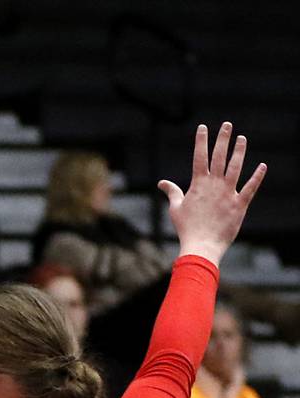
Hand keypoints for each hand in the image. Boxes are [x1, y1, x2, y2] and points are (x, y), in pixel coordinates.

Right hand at [158, 122, 266, 265]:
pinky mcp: (239, 205)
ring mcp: (228, 193)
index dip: (201, 141)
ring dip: (239, 151)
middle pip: (219, 157)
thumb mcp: (176, 208)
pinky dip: (257, 177)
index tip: (203, 127)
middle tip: (227, 125)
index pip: (199, 157)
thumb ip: (172, 192)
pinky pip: (251, 188)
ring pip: (235, 167)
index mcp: (198, 184)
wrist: (201, 246)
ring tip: (242, 139)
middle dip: (222, 139)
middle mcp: (214, 185)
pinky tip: (262, 166)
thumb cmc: (186, 228)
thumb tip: (161, 183)